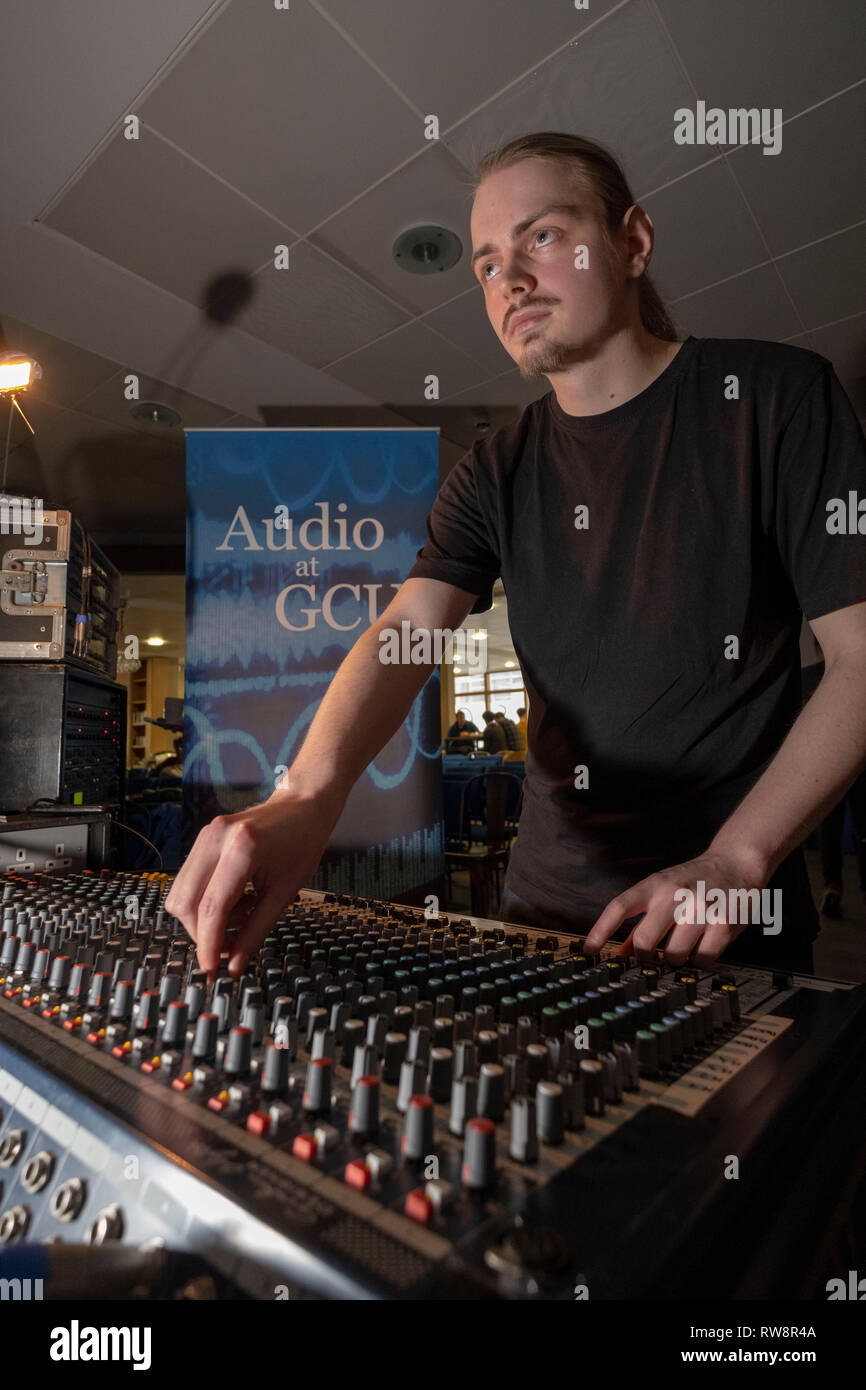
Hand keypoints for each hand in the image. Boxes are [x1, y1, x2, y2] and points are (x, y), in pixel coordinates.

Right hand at [164, 788, 339, 976]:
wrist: (303, 805)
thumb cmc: (302, 843)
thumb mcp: (286, 892)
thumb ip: (256, 930)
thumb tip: (234, 964)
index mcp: (242, 849)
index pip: (211, 908)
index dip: (209, 944)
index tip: (211, 970)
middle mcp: (216, 839)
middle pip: (186, 903)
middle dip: (201, 934)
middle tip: (228, 949)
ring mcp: (205, 835)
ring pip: (180, 893)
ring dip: (201, 919)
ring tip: (240, 918)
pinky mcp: (203, 838)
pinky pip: (189, 880)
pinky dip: (204, 901)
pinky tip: (235, 902)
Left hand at [582, 850, 768, 968]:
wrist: (737, 863)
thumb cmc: (695, 880)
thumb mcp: (663, 889)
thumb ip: (642, 918)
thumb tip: (620, 952)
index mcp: (655, 884)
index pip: (619, 907)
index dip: (600, 931)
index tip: (588, 950)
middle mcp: (675, 895)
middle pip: (644, 942)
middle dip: (644, 956)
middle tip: (651, 956)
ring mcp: (700, 910)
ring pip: (673, 956)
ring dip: (675, 959)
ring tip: (685, 945)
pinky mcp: (723, 924)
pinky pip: (701, 960)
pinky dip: (699, 960)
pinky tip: (703, 945)